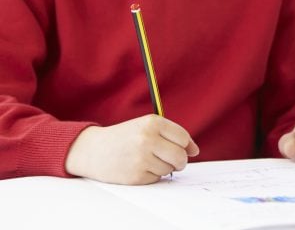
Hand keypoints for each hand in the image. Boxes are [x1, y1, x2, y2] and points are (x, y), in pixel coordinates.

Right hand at [65, 114, 199, 184]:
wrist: (93, 150)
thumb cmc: (125, 137)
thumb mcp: (147, 127)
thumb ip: (172, 135)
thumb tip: (195, 151)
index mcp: (153, 122)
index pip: (183, 138)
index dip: (186, 146)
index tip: (182, 149)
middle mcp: (147, 139)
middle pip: (180, 156)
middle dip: (180, 161)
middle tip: (171, 160)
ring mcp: (141, 158)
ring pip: (169, 169)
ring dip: (164, 168)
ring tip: (148, 160)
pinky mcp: (136, 175)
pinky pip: (156, 178)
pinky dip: (152, 175)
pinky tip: (139, 167)